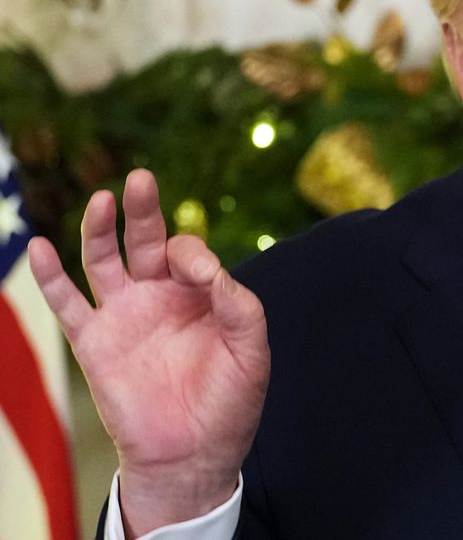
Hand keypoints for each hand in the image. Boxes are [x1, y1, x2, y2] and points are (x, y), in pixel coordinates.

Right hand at [28, 169, 269, 536]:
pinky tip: (40, 246)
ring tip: (103, 200)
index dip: (194, 254)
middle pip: (147, 240)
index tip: (201, 275)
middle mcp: (160, 295)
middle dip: (144, 210)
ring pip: (105, 260)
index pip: (190, 252)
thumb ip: (239, 305)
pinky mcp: (95, 341)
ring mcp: (125, 315)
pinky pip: (67, 303)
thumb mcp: (251, 350)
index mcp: (200, 293)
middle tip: (142, 179)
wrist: (193, 454)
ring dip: (101, 230)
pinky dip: (51, 276)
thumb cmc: (229, 401)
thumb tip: (208, 267)